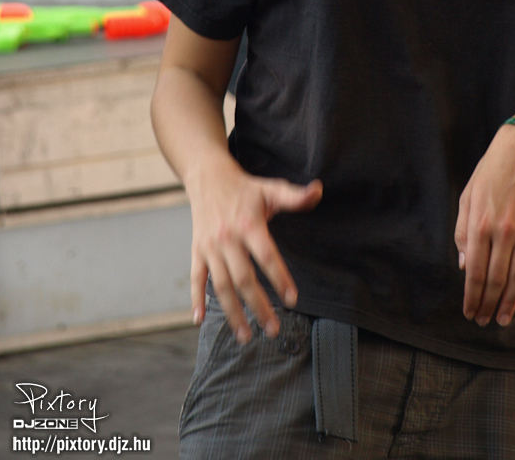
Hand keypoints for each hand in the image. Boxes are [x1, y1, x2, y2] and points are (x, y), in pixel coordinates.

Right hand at [187, 152, 322, 342]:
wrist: (208, 178)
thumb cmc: (246, 188)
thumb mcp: (272, 188)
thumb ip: (295, 196)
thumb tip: (318, 191)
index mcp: (249, 224)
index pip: (267, 256)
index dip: (280, 278)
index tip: (292, 299)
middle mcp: (228, 238)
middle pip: (244, 278)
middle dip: (258, 306)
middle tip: (274, 329)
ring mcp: (210, 247)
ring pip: (221, 285)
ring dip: (232, 313)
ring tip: (246, 336)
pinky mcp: (197, 251)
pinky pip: (196, 279)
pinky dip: (196, 299)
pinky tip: (200, 320)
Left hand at [454, 124, 514, 327]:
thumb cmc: (490, 173)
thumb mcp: (468, 198)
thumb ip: (463, 233)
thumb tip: (465, 267)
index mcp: (480, 224)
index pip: (475, 272)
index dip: (472, 296)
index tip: (469, 313)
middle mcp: (503, 231)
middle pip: (495, 279)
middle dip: (489, 304)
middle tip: (484, 321)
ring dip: (509, 302)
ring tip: (503, 319)